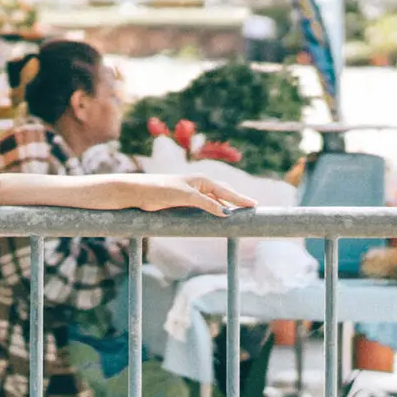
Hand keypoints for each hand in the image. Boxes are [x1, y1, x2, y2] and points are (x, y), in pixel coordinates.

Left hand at [132, 174, 257, 216]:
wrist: (142, 192)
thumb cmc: (163, 189)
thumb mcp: (187, 196)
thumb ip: (207, 203)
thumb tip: (226, 213)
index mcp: (203, 180)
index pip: (226, 191)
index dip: (241, 199)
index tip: (254, 205)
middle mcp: (200, 185)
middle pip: (224, 194)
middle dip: (237, 201)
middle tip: (251, 209)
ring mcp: (193, 193)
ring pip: (215, 200)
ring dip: (227, 206)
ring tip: (240, 214)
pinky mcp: (186, 201)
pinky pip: (206, 206)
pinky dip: (216, 210)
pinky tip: (220, 216)